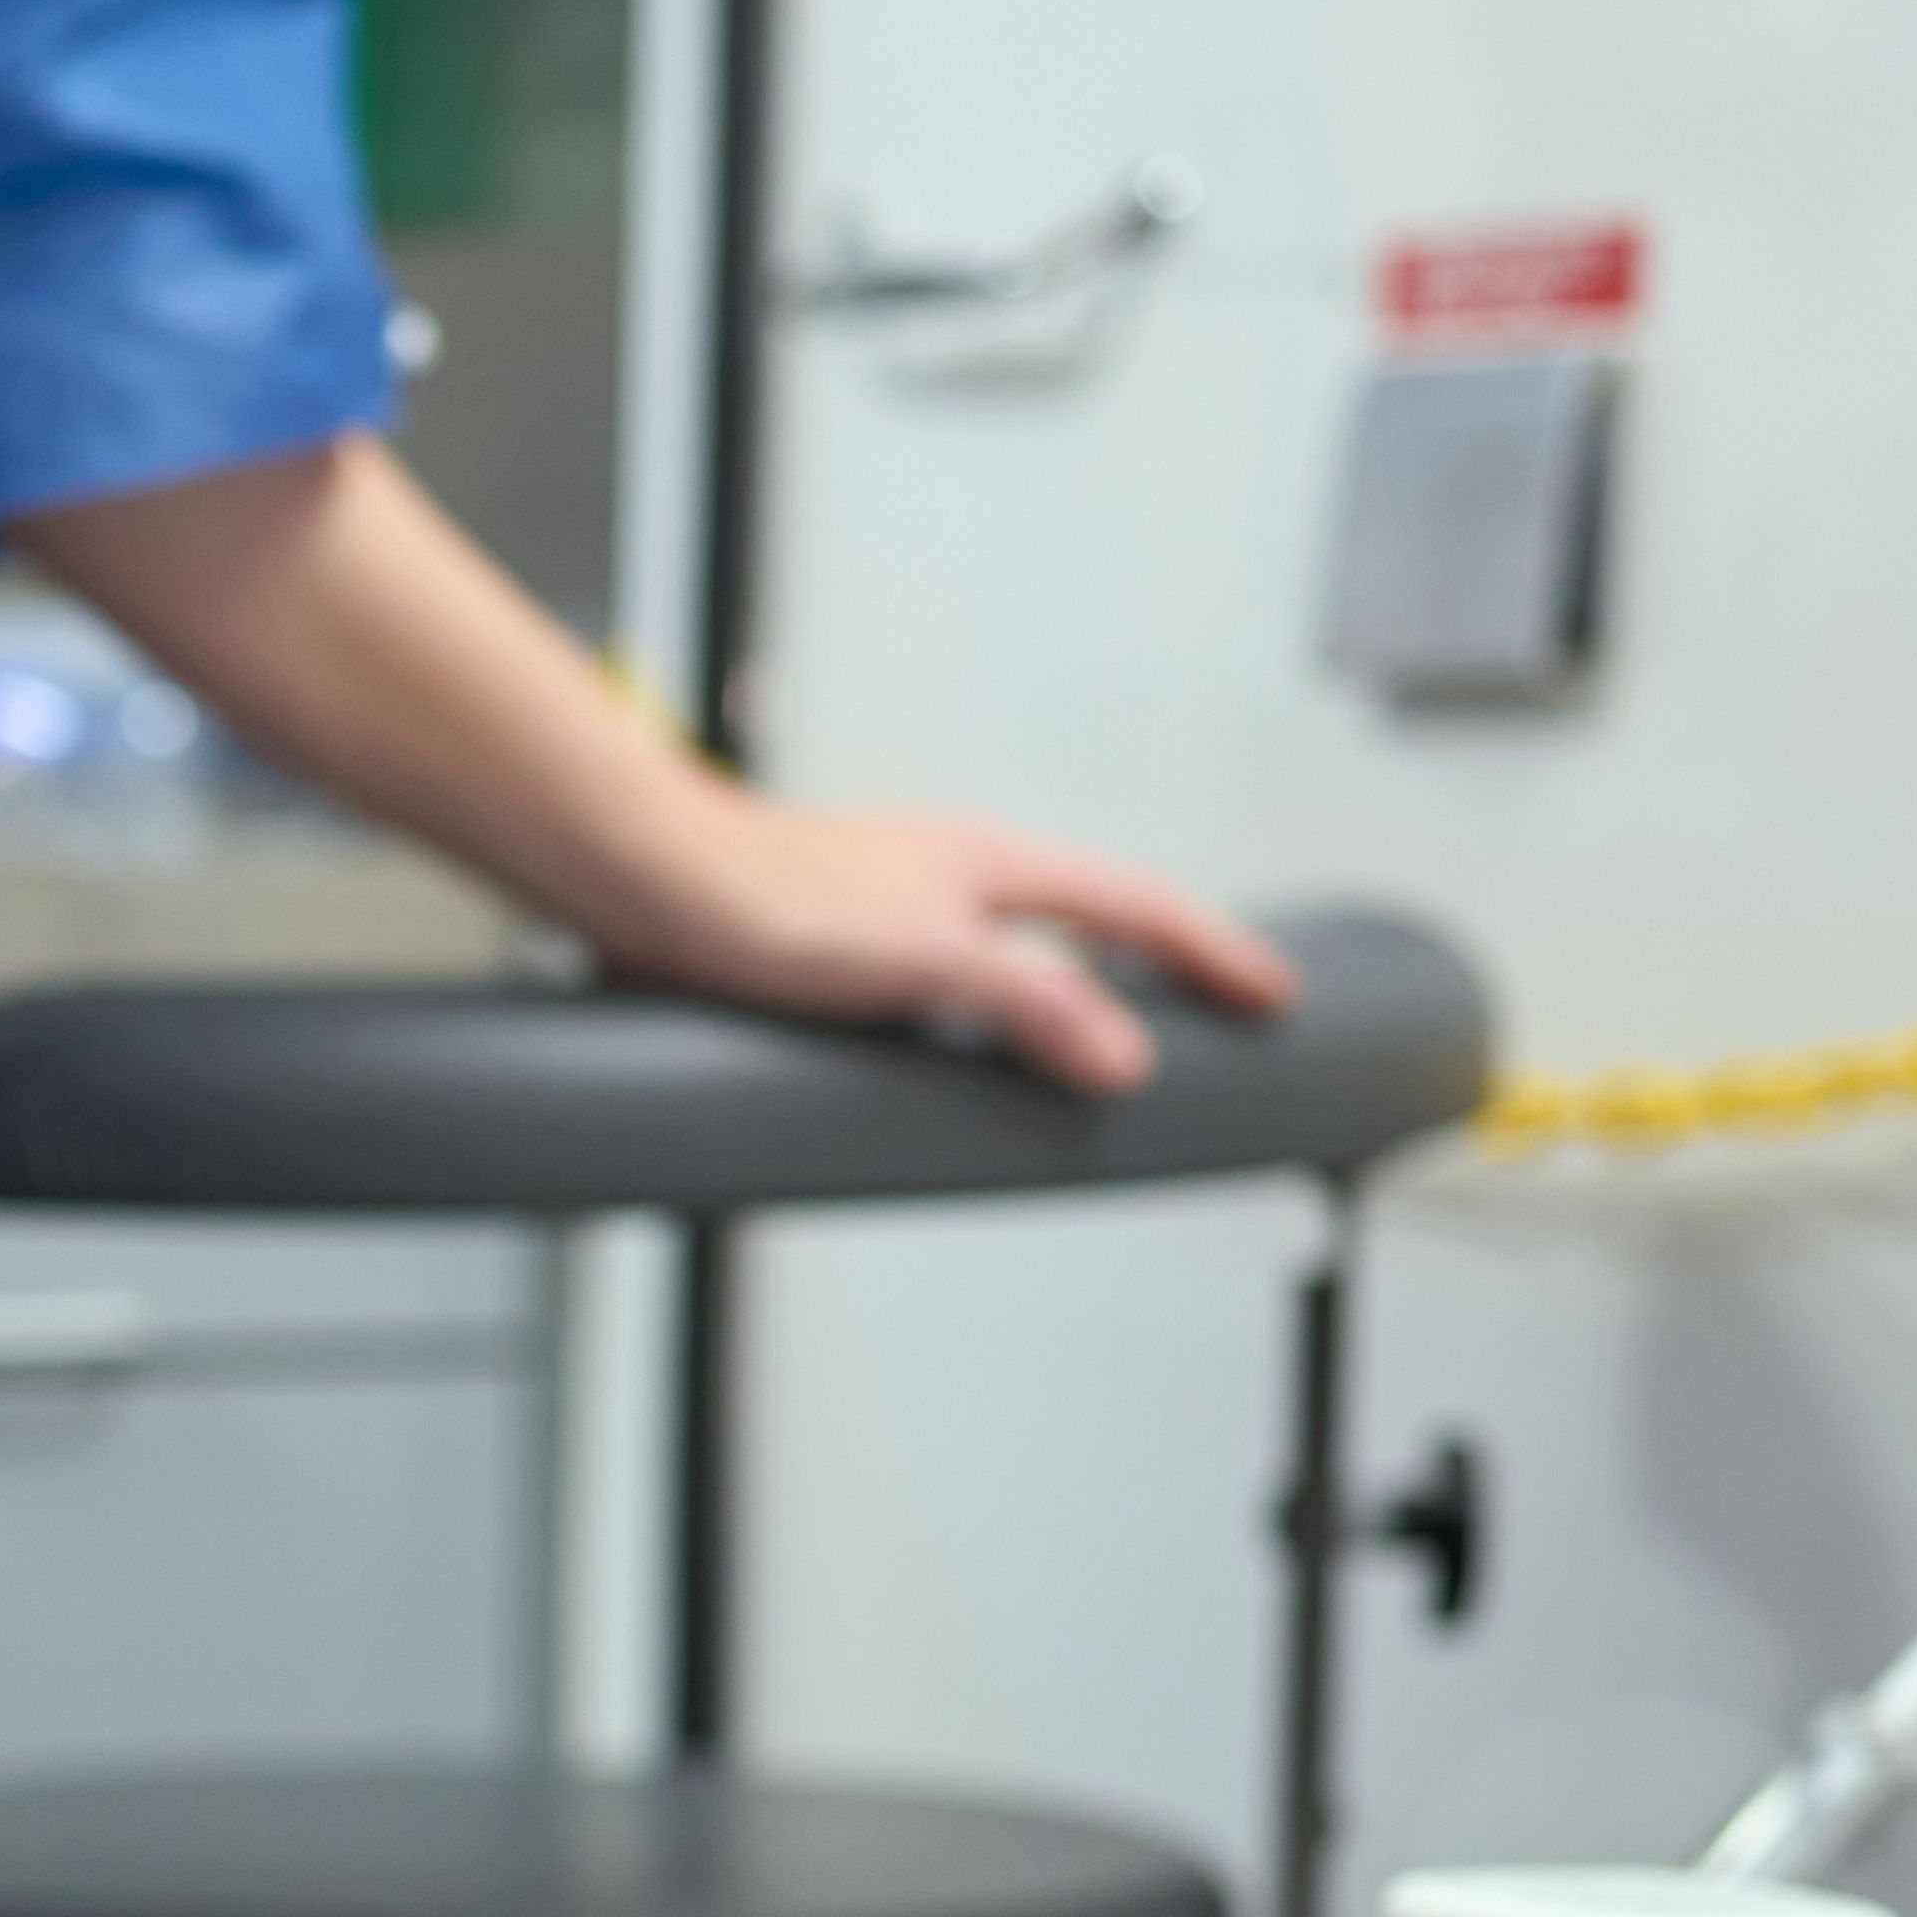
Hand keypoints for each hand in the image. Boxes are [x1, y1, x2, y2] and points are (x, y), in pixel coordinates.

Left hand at [597, 794, 1295, 1093]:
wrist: (642, 877)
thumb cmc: (761, 898)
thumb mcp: (920, 961)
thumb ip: (1026, 1003)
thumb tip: (1124, 1055)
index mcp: (990, 861)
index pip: (1138, 907)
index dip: (1215, 954)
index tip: (1274, 995)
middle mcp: (951, 871)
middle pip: (1088, 918)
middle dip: (1158, 963)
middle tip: (1212, 1010)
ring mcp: (899, 900)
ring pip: (1016, 946)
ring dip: (1071, 988)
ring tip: (1111, 1039)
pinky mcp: (844, 937)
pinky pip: (953, 975)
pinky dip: (993, 1009)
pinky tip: (968, 1046)